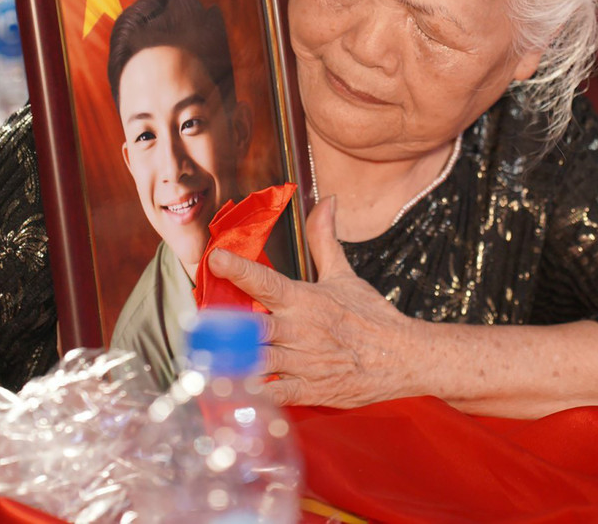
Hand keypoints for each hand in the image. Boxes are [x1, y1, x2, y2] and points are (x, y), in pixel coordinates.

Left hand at [208, 197, 416, 407]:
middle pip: (251, 327)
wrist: (403, 356)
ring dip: (229, 362)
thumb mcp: (345, 275)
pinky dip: (252, 395)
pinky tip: (230, 392)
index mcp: (305, 300)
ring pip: (255, 362)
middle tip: (194, 324)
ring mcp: (303, 363)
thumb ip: (325, 239)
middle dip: (222, 327)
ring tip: (201, 360)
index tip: (215, 258)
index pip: (266, 281)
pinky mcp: (309, 389)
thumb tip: (326, 202)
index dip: (238, 269)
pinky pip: (273, 394)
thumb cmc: (372, 316)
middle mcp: (299, 330)